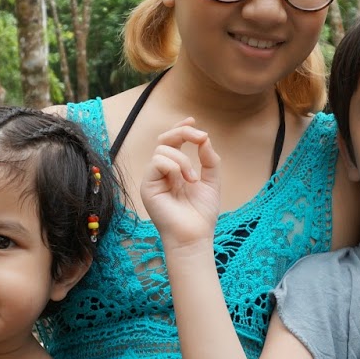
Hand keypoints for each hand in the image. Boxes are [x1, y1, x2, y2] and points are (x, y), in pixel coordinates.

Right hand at [140, 119, 221, 247]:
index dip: (181, 128)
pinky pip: (157, 162)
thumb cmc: (202, 214)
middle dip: (183, 132)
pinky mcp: (147, 186)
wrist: (194, 237)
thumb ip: (209, 160)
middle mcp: (162, 172)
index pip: (173, 142)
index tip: (193, 121)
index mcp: (175, 170)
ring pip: (163, 150)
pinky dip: (174, 166)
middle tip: (201, 138)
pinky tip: (184, 181)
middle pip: (165, 139)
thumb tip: (204, 138)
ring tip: (193, 179)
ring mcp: (153, 179)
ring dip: (183, 160)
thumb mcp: (212, 182)